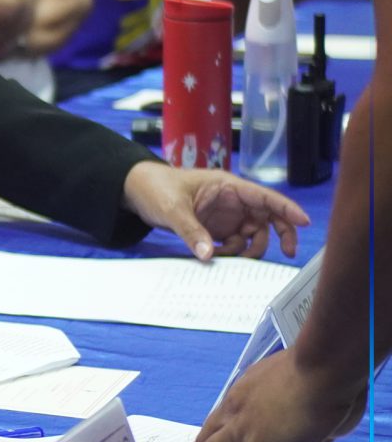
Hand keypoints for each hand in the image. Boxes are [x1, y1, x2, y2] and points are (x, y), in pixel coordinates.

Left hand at [121, 161, 305, 260]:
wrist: (136, 191)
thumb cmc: (156, 188)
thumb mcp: (172, 208)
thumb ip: (191, 231)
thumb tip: (208, 255)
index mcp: (226, 186)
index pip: (263, 196)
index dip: (286, 208)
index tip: (304, 221)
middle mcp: (231, 200)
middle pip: (267, 216)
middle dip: (280, 233)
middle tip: (288, 252)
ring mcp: (224, 215)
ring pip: (252, 234)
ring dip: (248, 248)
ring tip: (229, 256)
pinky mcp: (215, 228)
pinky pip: (234, 243)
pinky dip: (232, 253)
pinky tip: (216, 256)